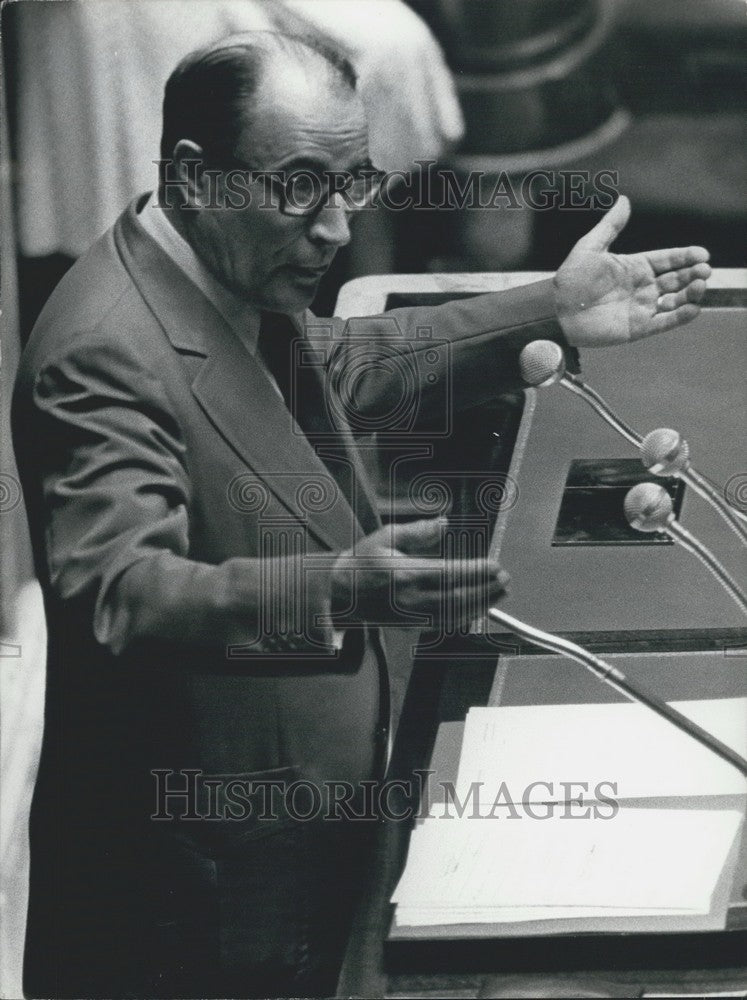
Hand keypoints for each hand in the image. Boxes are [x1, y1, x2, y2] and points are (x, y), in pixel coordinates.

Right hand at [331, 518, 508, 629]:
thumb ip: (417, 531)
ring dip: (482, 603)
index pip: (449, 574)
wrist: (341, 593)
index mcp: (405, 573)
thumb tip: (444, 523)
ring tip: (500, 593)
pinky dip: (466, 616)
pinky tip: (479, 607)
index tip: (494, 566)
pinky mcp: (412, 625)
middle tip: (505, 580)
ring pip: (455, 613)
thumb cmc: (363, 562)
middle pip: (457, 596)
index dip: (475, 571)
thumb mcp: (386, 537)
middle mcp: (411, 597)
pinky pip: (445, 623)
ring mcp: (413, 615)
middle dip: (486, 588)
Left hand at [554, 196, 710, 347]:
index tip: (701, 253)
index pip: (667, 259)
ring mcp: (640, 308)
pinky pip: (664, 323)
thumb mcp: (590, 247)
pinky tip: (694, 308)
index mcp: (634, 267)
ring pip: (674, 300)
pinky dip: (680, 317)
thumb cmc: (570, 279)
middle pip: (676, 279)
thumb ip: (610, 226)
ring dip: (690, 293)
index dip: (685, 256)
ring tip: (698, 286)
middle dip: (693, 274)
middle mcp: (641, 287)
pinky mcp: (637, 328)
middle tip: (704, 270)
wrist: (557, 311)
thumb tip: (624, 200)